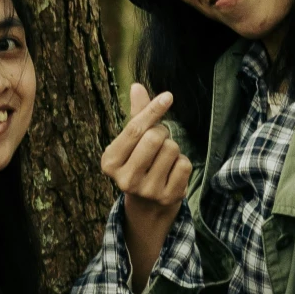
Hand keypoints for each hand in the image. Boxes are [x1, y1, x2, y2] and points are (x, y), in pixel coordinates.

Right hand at [101, 82, 192, 282]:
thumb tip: (137, 86)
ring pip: (172, 149)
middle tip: (158, 144)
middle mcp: (125, 179)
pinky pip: (184, 164)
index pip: (135, 129)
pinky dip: (182, 163)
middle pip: (156, 137)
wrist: (147, 207)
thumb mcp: (132, 142)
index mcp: (110, 162)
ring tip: (162, 161)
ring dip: (173, 149)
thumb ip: (136, 114)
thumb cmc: (138, 164)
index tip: (168, 96)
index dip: (153, 110)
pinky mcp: (168, 197)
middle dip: (162, 134)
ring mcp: (147, 191)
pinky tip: (172, 173)